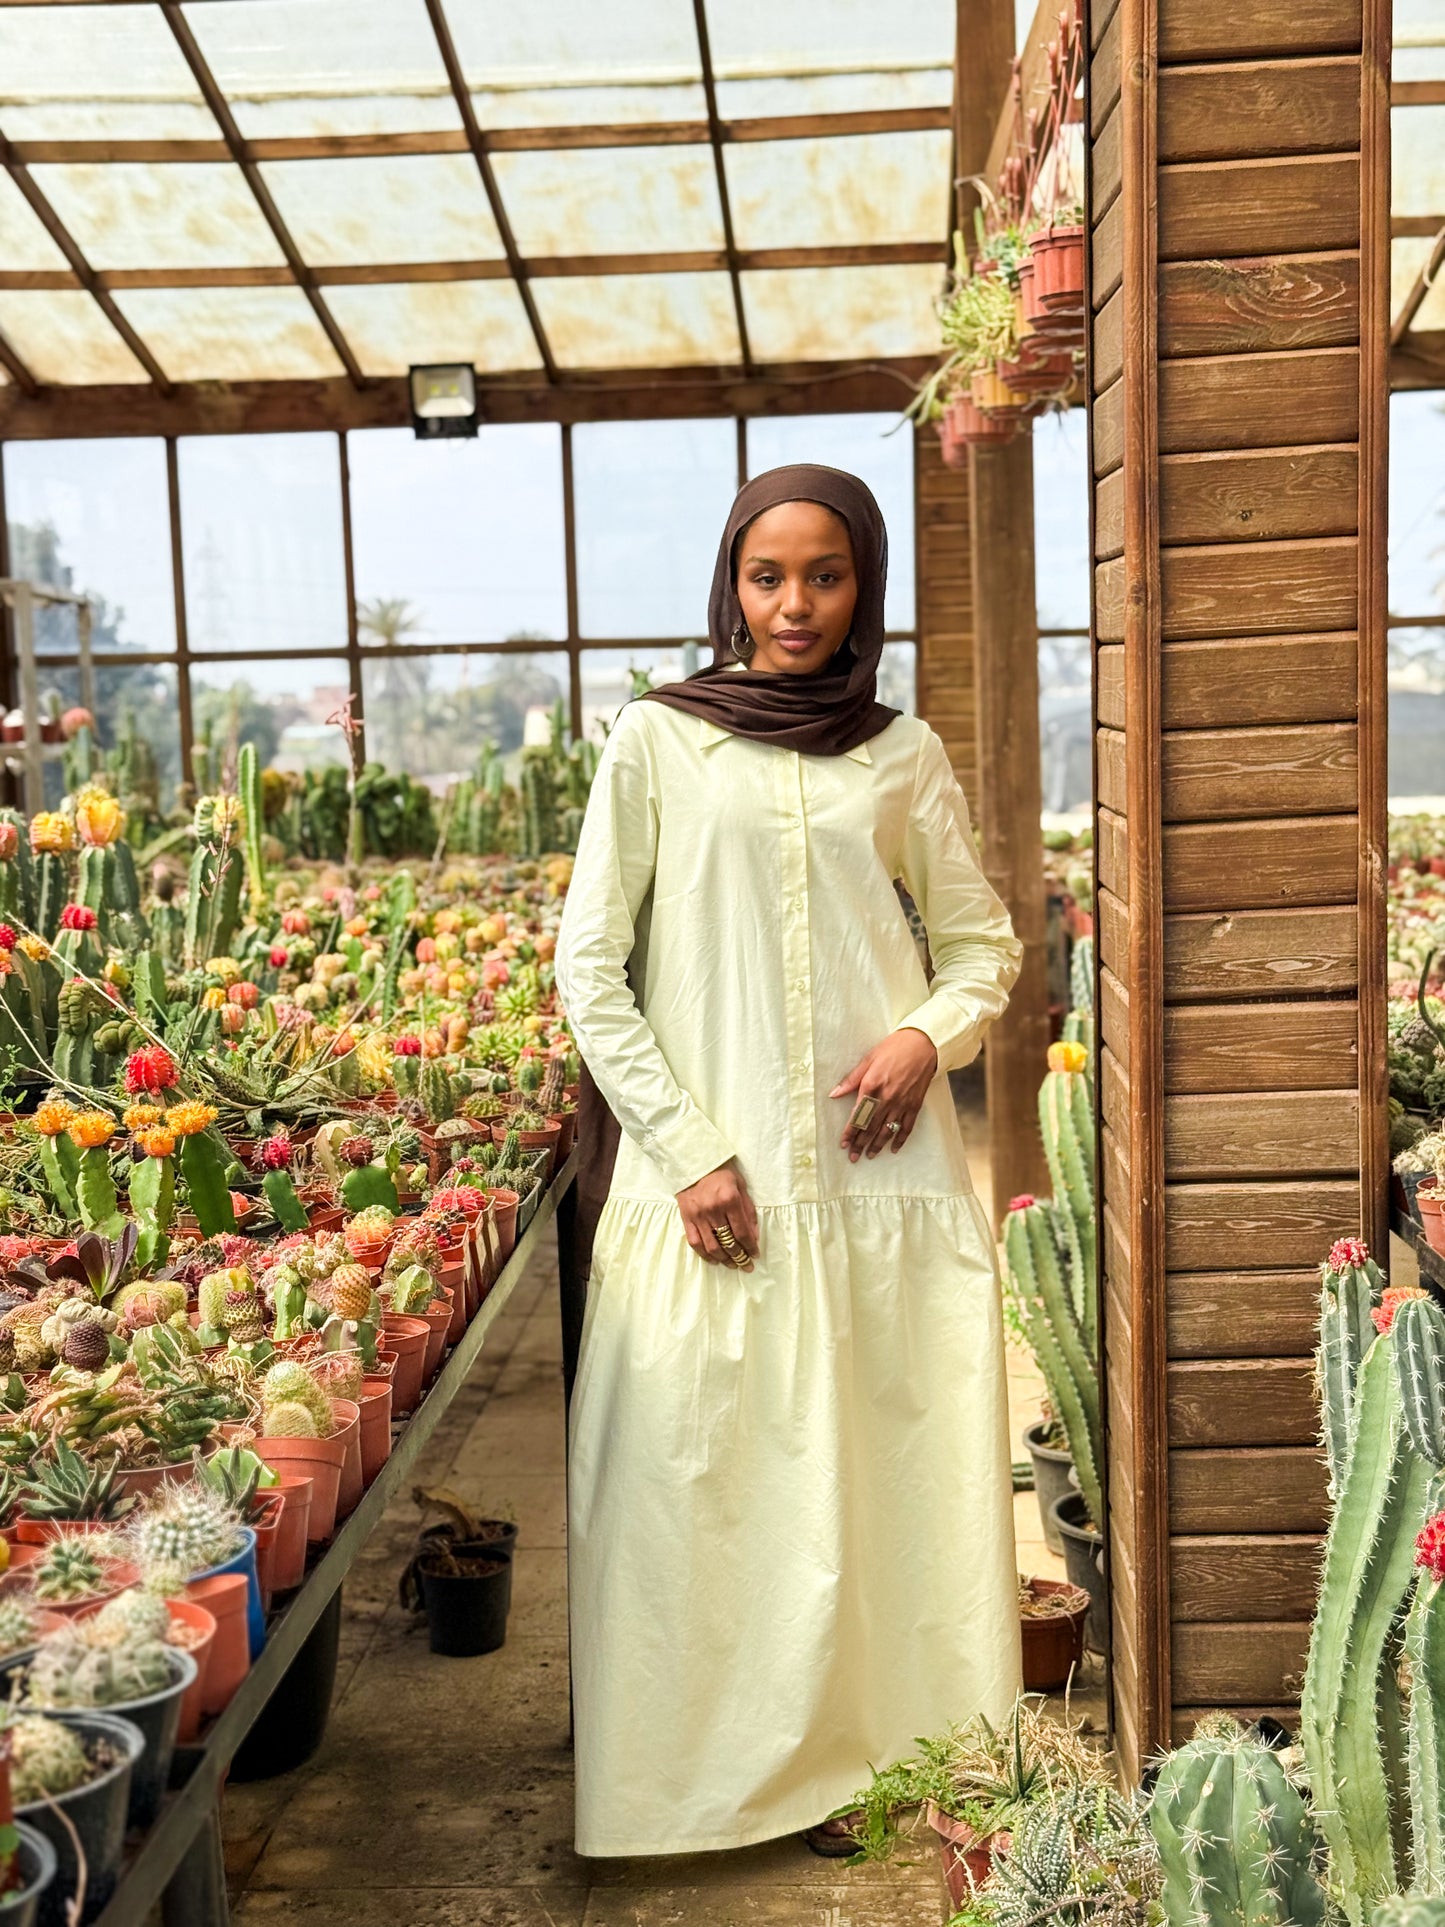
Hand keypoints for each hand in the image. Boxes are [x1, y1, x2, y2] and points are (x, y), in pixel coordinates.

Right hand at [676, 1161, 758, 1269]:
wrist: (694, 1162)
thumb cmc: (722, 1172)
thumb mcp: (741, 1186)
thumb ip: (748, 1211)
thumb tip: (753, 1236)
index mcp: (730, 1200)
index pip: (742, 1232)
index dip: (750, 1247)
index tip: (755, 1255)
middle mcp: (713, 1210)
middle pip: (728, 1242)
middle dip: (739, 1257)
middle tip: (746, 1265)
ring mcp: (698, 1215)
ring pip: (712, 1247)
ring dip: (724, 1259)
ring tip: (732, 1264)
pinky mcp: (686, 1218)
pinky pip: (695, 1243)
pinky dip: (705, 1255)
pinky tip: (714, 1259)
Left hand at [831, 1028, 938, 1160]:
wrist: (923, 1044)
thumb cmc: (893, 1048)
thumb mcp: (868, 1059)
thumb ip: (851, 1080)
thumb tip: (834, 1094)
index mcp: (872, 1086)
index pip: (858, 1116)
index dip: (850, 1132)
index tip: (843, 1144)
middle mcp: (886, 1098)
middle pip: (871, 1127)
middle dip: (860, 1143)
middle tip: (853, 1157)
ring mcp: (902, 1103)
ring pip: (887, 1130)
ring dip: (877, 1145)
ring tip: (869, 1155)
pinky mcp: (915, 1105)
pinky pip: (907, 1127)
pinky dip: (900, 1139)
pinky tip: (893, 1149)